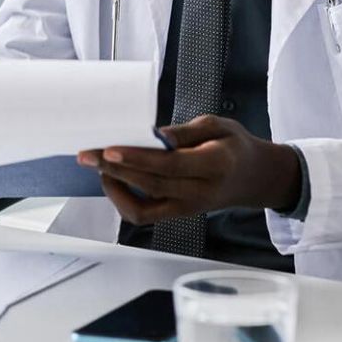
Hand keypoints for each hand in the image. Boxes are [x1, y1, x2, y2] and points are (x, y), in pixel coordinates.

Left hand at [79, 116, 303, 226]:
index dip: (138, 159)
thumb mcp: (220, 126)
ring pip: (142, 209)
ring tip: (98, 165)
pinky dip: (123, 200)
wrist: (253, 178)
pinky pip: (144, 215)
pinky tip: (113, 179)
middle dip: (114, 169)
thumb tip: (158, 135)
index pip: (170, 166)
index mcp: (215, 166)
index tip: (110, 149)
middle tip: (88, 154)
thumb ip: (187, 132)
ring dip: (114, 188)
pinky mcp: (177, 215)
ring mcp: (187, 208)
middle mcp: (200, 193)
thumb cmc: (234, 146)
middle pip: (150, 185)